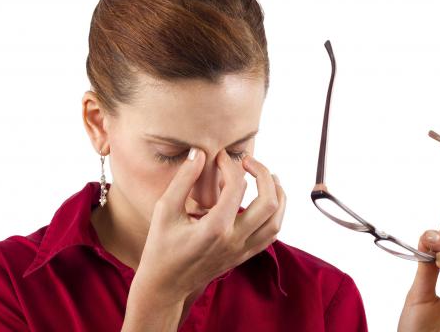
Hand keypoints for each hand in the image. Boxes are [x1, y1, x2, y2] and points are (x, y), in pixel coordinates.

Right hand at [130, 148, 285, 322]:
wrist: (166, 285)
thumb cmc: (161, 246)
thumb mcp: (165, 210)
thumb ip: (183, 179)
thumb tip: (200, 153)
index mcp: (214, 228)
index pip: (236, 187)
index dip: (230, 164)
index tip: (220, 156)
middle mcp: (234, 240)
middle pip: (268, 203)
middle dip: (263, 174)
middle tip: (249, 161)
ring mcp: (242, 250)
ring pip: (276, 220)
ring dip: (277, 194)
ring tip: (268, 176)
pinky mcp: (244, 256)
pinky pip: (271, 234)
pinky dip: (275, 214)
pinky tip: (266, 201)